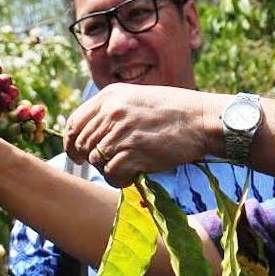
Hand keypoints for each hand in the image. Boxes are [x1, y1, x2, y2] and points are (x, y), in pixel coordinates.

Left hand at [64, 84, 221, 185]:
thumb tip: (94, 135)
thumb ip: (114, 112)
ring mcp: (121, 131)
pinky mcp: (133, 151)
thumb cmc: (176, 111)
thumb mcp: (138, 99)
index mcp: (109, 96)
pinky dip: (121, 179)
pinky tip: (135, 175)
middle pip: (83, 144)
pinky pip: (112, 173)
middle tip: (109, 166)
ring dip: (110, 170)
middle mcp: (111, 112)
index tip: (78, 155)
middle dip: (92, 159)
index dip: (72, 142)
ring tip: (129, 168)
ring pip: (97, 160)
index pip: (74, 122)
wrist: (202, 119)